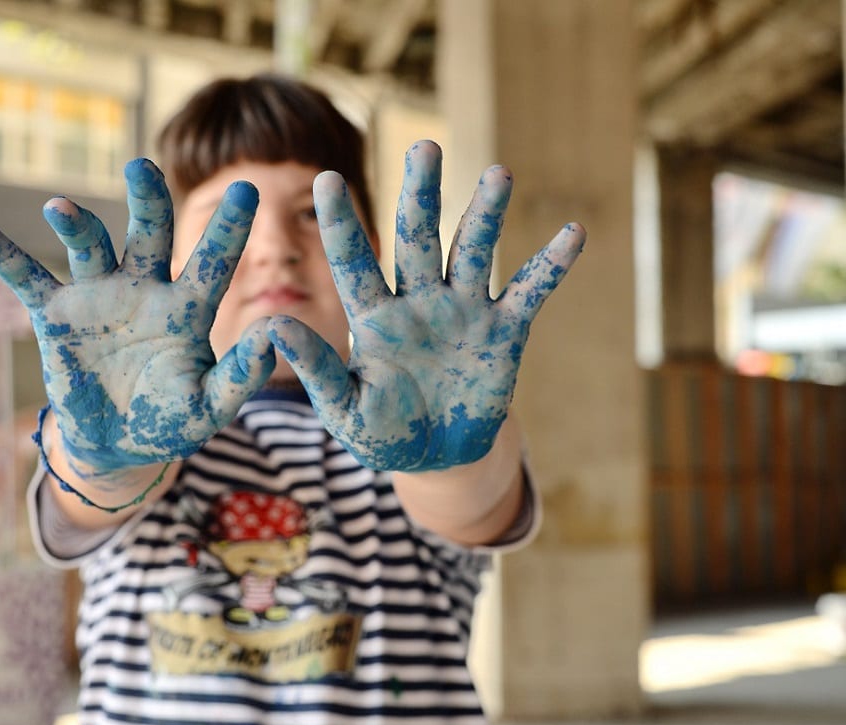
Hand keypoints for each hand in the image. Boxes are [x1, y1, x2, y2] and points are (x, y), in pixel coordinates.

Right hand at [0, 159, 275, 473]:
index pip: (212, 262)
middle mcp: (144, 290)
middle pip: (148, 234)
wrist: (117, 446)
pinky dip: (8, 258)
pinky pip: (30, 280)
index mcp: (187, 308)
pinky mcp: (57, 316)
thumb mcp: (210, 406)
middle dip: (146, 200)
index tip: (248, 190)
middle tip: (141, 169)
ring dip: (75, 225)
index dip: (229, 229)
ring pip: (90, 247)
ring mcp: (99, 297)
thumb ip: (241, 375)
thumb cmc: (171, 420)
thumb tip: (275, 336)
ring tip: (60, 208)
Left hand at [267, 140, 583, 471]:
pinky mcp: (504, 332)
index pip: (354, 263)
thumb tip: (271, 328)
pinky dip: (550, 265)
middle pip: (419, 238)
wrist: (438, 457)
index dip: (340, 224)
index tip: (323, 179)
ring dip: (485, 215)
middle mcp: (419, 301)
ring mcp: (463, 311)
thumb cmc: (383, 432)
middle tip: (424, 146)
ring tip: (497, 174)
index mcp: (374, 317)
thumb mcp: (344, 409)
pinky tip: (574, 234)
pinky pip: (528, 292)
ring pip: (473, 252)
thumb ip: (316, 370)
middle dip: (421, 194)